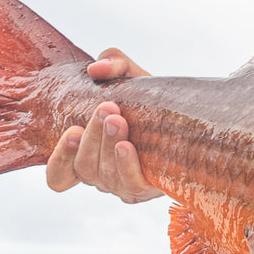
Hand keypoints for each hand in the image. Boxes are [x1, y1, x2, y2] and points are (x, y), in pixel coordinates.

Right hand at [44, 48, 163, 202]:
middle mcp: (101, 174)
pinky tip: (126, 146)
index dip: (59, 159)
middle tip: (106, 108)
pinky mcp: (147, 190)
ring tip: (118, 119)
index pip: (58, 175)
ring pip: (102, 175)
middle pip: (83, 167)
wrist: (195, 119)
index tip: (73, 131)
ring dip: (106, 145)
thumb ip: (113, 63)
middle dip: (92, 136)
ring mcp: (122, 185)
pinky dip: (125, 166)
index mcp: (88, 154)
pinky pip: (130, 186)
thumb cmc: (151, 101)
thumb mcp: (132, 77)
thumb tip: (97, 68)